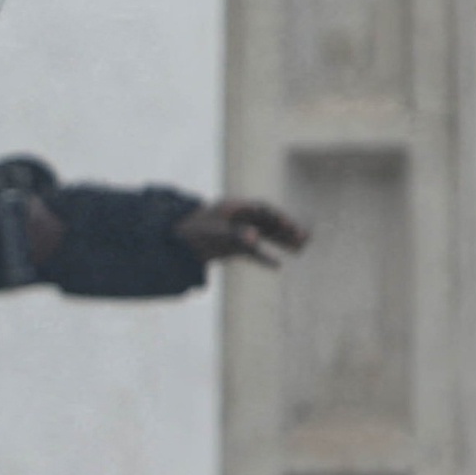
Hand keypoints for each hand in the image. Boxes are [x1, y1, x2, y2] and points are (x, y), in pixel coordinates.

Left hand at [177, 196, 308, 266]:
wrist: (171, 245)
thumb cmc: (190, 232)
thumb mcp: (213, 233)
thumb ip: (235, 235)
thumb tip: (255, 239)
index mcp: (233, 208)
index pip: (262, 209)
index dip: (277, 216)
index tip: (289, 224)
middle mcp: (238, 219)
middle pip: (267, 222)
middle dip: (285, 230)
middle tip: (304, 237)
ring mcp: (235, 233)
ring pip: (264, 236)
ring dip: (281, 242)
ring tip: (301, 248)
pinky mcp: (232, 248)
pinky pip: (252, 252)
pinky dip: (264, 258)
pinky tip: (277, 265)